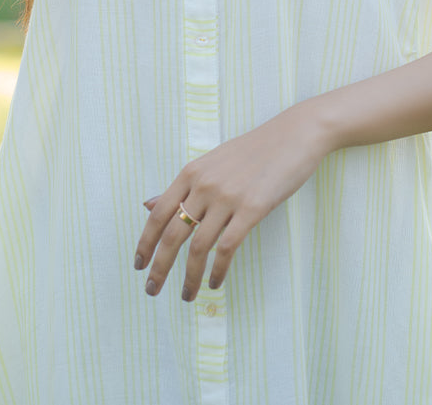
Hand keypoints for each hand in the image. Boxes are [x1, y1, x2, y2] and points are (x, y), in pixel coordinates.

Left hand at [133, 98, 327, 301]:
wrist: (293, 135)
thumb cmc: (252, 150)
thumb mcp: (212, 162)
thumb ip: (182, 187)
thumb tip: (147, 203)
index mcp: (191, 172)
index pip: (158, 214)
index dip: (144, 242)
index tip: (138, 265)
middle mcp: (204, 185)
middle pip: (171, 234)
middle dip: (159, 267)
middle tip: (152, 290)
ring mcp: (228, 197)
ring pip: (198, 247)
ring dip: (189, 277)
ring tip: (186, 295)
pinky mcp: (252, 209)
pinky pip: (227, 248)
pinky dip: (218, 270)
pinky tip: (215, 283)